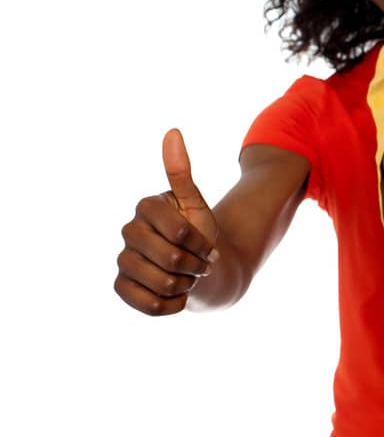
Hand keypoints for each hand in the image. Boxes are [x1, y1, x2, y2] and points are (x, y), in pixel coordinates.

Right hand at [114, 129, 220, 315]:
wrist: (200, 270)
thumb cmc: (200, 234)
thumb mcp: (197, 204)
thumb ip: (181, 172)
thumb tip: (172, 131)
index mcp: (146, 208)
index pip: (180, 231)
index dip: (201, 243)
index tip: (208, 244)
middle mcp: (129, 232)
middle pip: (172, 258)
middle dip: (196, 265)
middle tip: (200, 264)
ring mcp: (123, 260)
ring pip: (163, 283)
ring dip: (187, 286)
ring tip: (188, 278)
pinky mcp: (121, 287)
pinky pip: (149, 304)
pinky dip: (173, 305)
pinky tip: (178, 297)